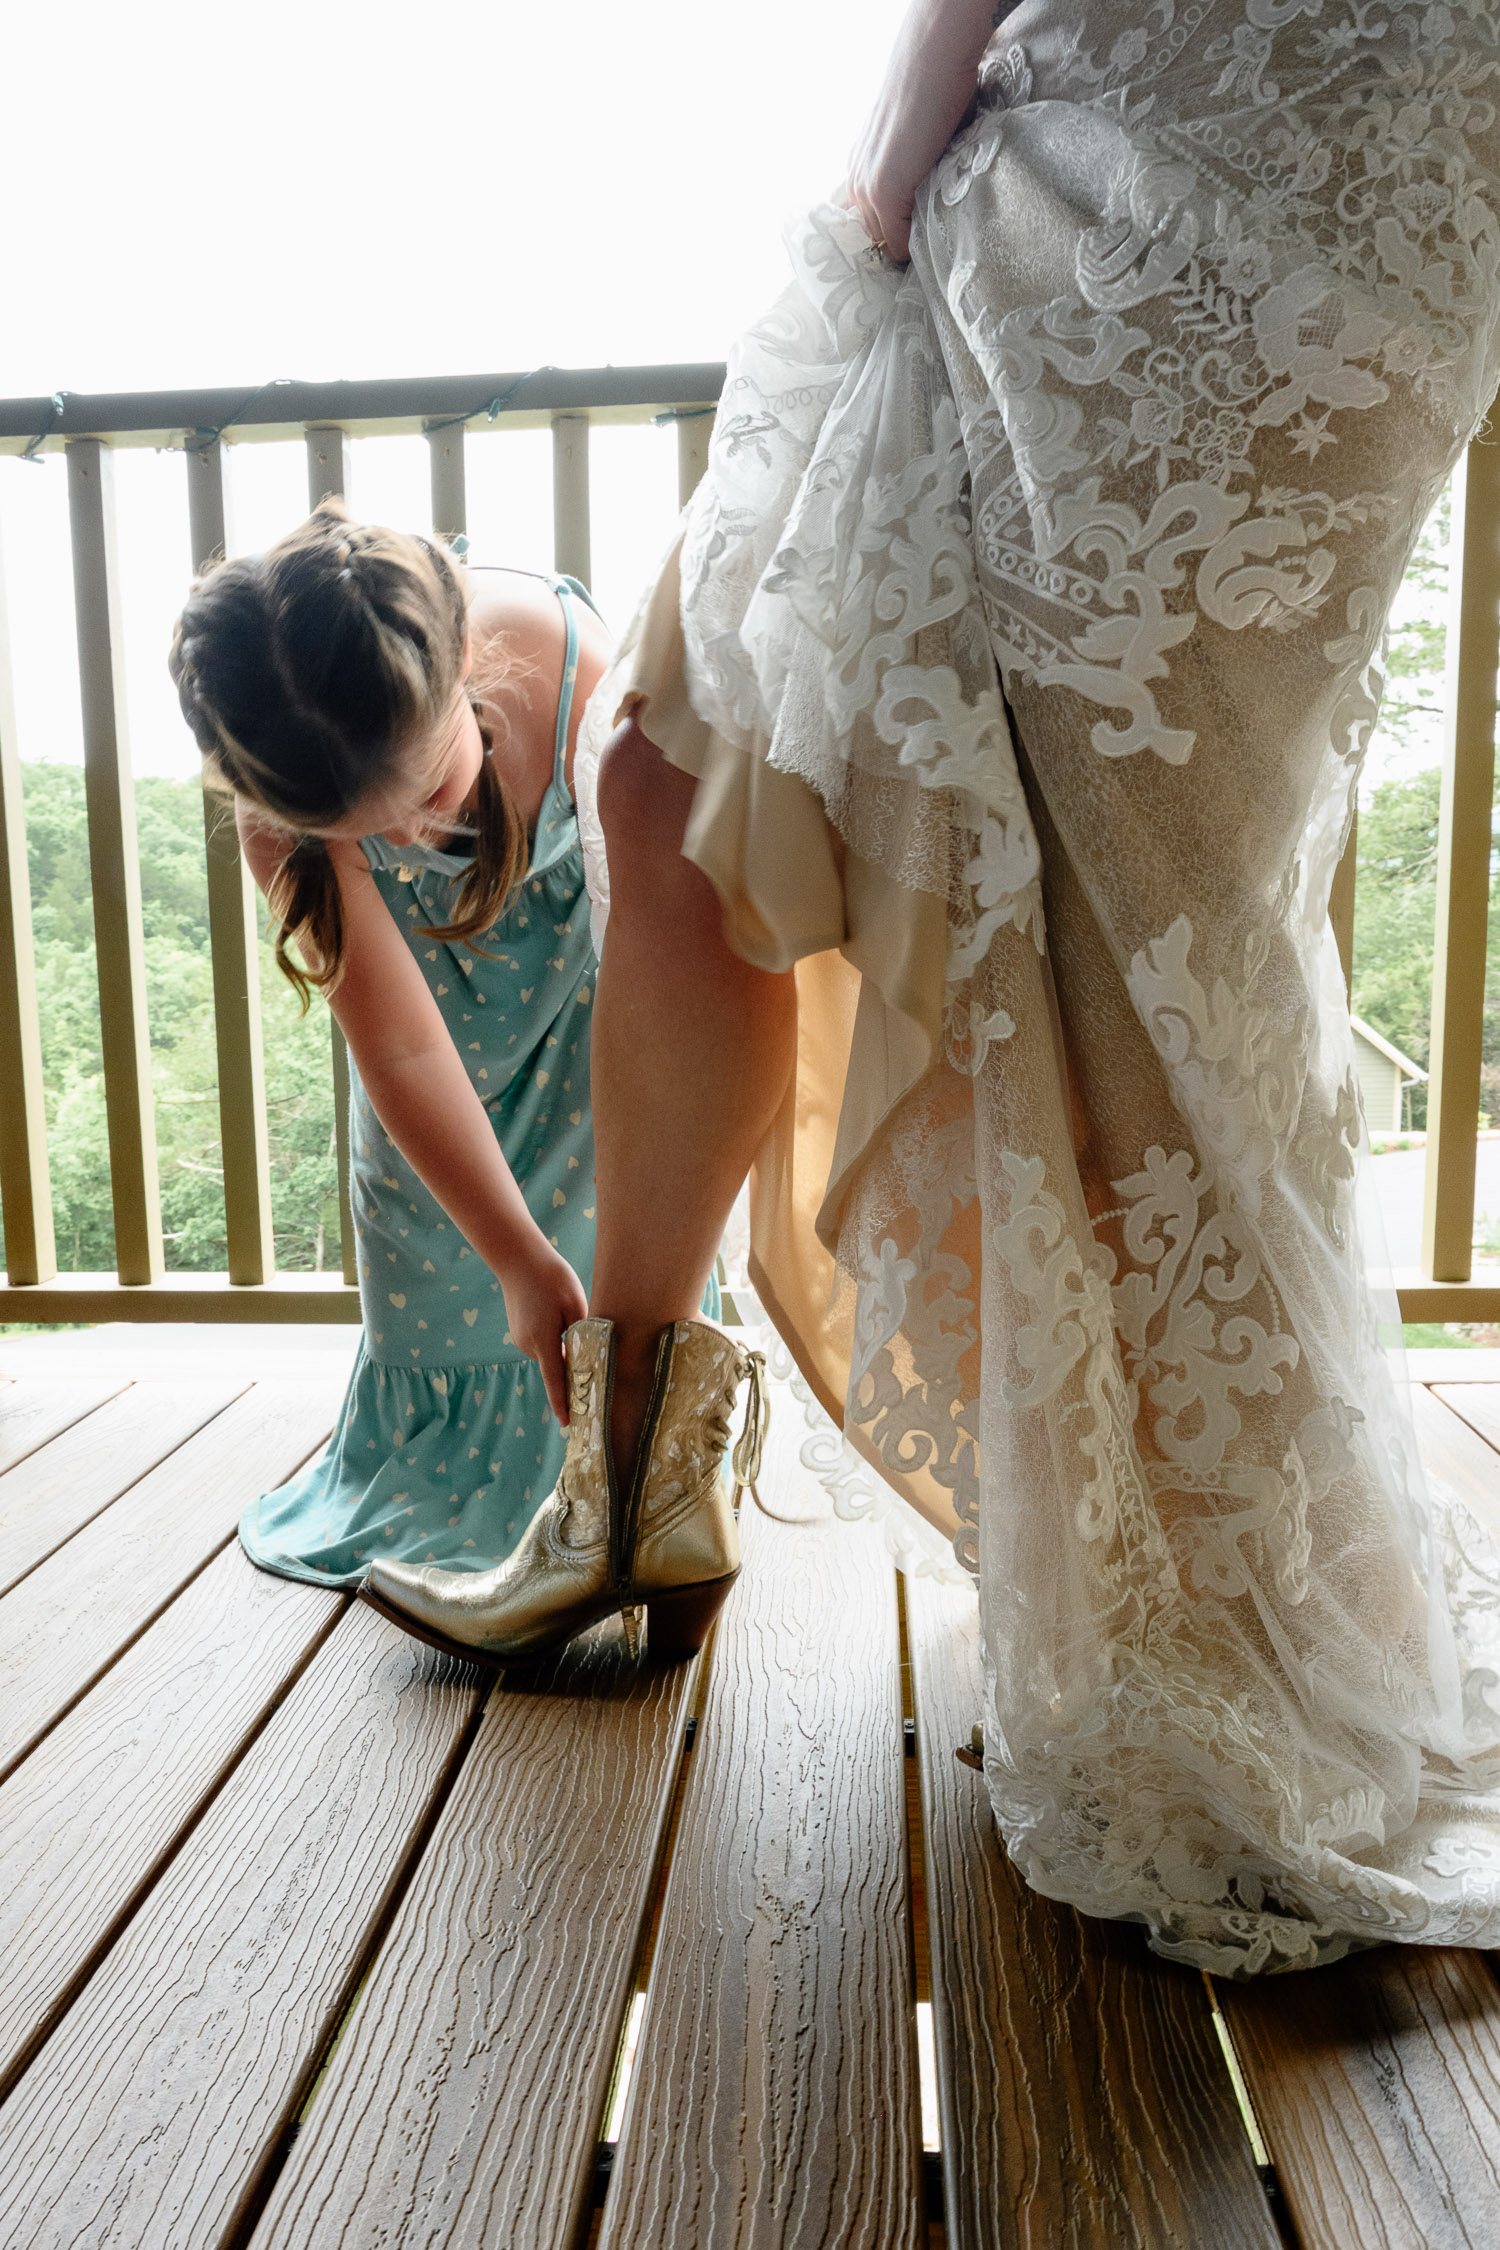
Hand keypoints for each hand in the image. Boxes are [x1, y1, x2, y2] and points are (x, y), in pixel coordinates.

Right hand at [499, 1235, 588, 1427]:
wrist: (518, 1258)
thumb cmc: (551, 1278)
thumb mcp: (575, 1302)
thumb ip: (582, 1332)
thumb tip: (586, 1355)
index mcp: (543, 1340)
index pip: (555, 1380)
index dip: (562, 1403)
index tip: (567, 1424)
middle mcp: (528, 1345)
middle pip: (556, 1366)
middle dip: (572, 1366)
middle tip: (591, 1352)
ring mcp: (520, 1339)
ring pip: (550, 1354)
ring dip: (563, 1349)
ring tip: (571, 1321)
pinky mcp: (519, 1332)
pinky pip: (542, 1344)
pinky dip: (553, 1340)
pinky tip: (557, 1317)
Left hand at [845, 0, 998, 261]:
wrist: (934, 58)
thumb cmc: (934, 92)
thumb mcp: (918, 143)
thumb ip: (914, 172)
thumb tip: (932, 203)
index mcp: (862, 169)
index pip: (875, 224)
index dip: (898, 235)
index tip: (921, 241)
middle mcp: (857, 180)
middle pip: (879, 238)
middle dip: (903, 242)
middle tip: (931, 244)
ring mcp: (866, 187)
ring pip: (887, 242)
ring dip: (910, 245)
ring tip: (935, 242)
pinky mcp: (883, 191)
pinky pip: (897, 241)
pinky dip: (915, 247)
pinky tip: (935, 239)